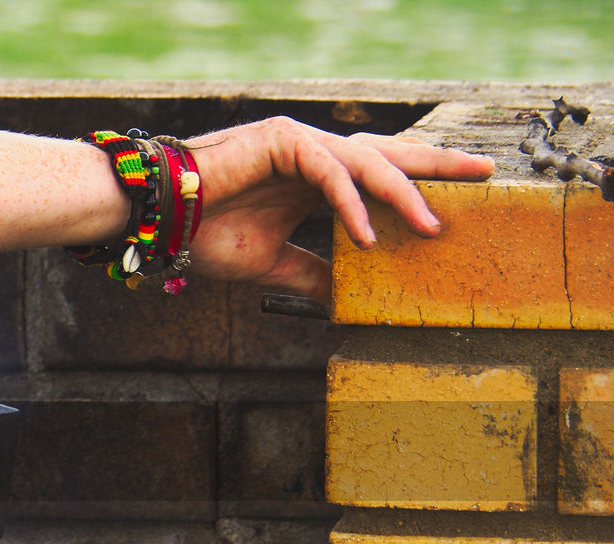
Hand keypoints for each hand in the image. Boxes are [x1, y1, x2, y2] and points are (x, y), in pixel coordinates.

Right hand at [186, 117, 494, 300]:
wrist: (161, 220)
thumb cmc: (205, 235)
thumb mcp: (272, 263)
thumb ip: (312, 273)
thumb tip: (341, 300)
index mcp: (314, 178)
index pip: (378, 175)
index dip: (417, 186)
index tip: (459, 202)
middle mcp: (313, 153)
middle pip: (388, 154)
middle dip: (437, 166)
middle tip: (486, 175)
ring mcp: (299, 142)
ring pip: (366, 161)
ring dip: (402, 193)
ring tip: (431, 225)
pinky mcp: (282, 140)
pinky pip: (328, 172)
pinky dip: (350, 202)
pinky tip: (365, 234)